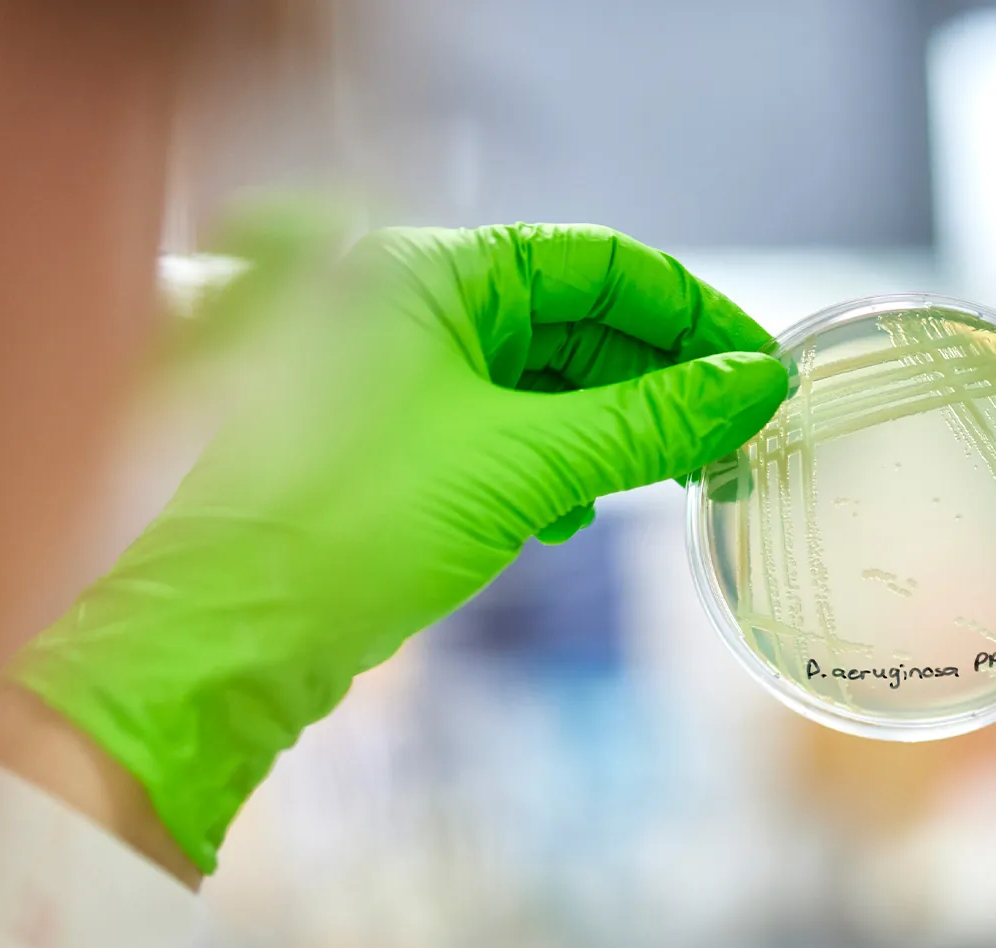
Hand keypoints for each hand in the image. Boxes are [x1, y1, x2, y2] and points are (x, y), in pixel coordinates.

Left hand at [9, 224, 788, 874]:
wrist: (238, 639)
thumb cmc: (354, 527)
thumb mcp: (525, 464)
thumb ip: (649, 420)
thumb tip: (753, 388)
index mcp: (432, 275)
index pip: (595, 261)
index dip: (689, 309)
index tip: (758, 363)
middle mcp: (417, 310)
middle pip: (577, 319)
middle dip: (662, 373)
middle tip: (739, 425)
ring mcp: (410, 382)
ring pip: (550, 383)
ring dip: (621, 426)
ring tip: (684, 471)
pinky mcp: (409, 450)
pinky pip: (515, 435)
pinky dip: (565, 466)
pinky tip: (583, 512)